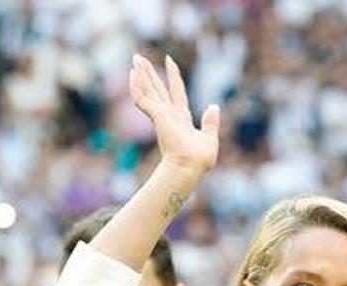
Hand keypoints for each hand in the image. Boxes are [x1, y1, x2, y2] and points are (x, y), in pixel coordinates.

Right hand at [129, 54, 219, 182]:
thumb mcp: (209, 138)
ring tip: (135, 58)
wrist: (190, 166)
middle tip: (139, 58)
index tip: (169, 61)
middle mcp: (169, 115)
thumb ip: (211, 123)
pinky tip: (132, 73)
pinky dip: (136, 86)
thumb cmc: (199, 160)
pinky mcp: (157, 115)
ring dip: (141, 74)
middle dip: (149, 72)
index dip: (173, 76)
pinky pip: (143, 98)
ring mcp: (161, 115)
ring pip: (148, 90)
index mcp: (181, 119)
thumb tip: (214, 106)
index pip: (176, 92)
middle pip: (157, 88)